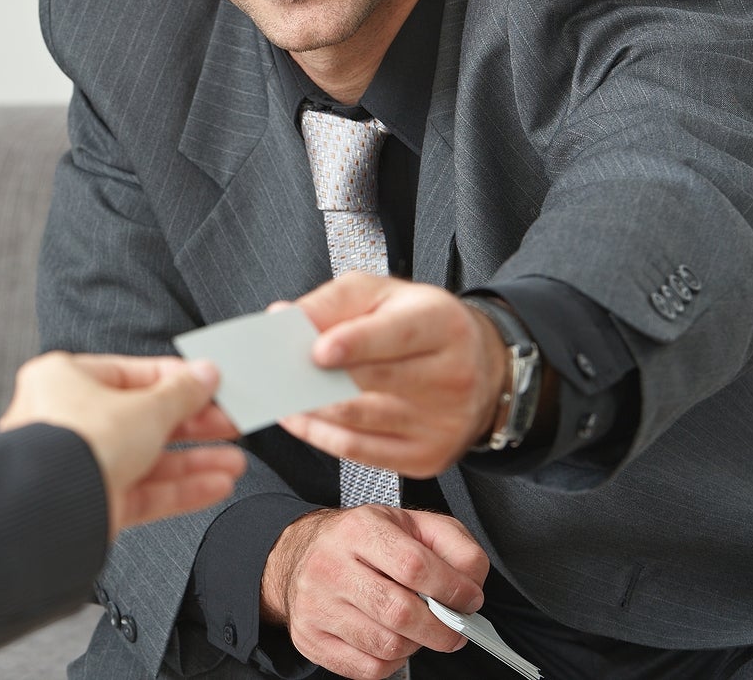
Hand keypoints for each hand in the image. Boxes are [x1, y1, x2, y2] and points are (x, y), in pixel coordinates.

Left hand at [0, 352, 243, 534]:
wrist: (51, 507)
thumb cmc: (79, 443)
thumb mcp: (146, 408)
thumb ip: (182, 393)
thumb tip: (206, 375)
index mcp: (66, 380)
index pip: (133, 375)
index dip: (178, 382)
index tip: (213, 387)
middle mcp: (69, 421)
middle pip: (144, 419)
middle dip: (193, 425)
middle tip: (231, 423)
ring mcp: (82, 465)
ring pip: (148, 459)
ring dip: (194, 461)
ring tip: (234, 461)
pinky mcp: (93, 503)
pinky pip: (144, 492)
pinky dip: (180, 490)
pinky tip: (216, 486)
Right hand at [261, 505, 488, 679]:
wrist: (301, 552)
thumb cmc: (364, 541)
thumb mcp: (411, 523)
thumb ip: (453, 545)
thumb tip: (472, 584)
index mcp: (358, 529)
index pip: (414, 565)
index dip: (452, 589)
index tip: (469, 600)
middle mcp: (329, 565)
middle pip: (400, 613)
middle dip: (442, 629)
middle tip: (455, 629)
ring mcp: (315, 604)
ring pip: (386, 645)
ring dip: (416, 644)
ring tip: (417, 629)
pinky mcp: (309, 637)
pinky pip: (367, 668)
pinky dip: (392, 661)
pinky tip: (391, 639)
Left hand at [275, 275, 506, 476]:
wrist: (481, 369)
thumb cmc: (419, 325)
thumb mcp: (382, 294)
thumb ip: (332, 302)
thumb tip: (284, 317)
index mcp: (443, 325)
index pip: (396, 336)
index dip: (355, 343)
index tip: (317, 350)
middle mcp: (451, 377)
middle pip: (371, 382)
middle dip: (314, 378)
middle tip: (271, 372)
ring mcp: (442, 424)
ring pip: (358, 421)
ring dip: (308, 409)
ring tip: (275, 394)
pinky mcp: (427, 458)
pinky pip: (360, 452)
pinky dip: (320, 436)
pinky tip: (298, 419)